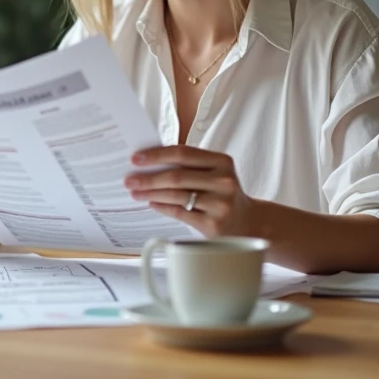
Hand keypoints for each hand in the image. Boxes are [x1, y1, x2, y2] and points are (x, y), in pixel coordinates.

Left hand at [125, 146, 256, 237]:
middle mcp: (224, 181)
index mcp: (222, 161)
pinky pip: (180, 213)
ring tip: (135, 192)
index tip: (136, 158)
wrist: (249, 223)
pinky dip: (162, 207)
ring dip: (150, 193)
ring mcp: (220, 204)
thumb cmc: (223, 193)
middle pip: (177, 176)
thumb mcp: (216, 173)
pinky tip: (151, 203)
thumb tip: (150, 163)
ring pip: (176, 196)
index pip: (183, 153)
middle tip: (129, 179)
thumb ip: (191, 166)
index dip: (157, 155)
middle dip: (148, 178)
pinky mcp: (214, 224)